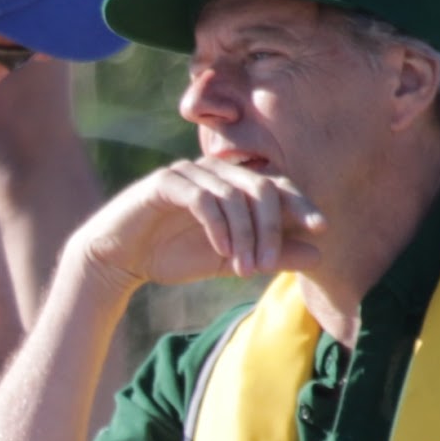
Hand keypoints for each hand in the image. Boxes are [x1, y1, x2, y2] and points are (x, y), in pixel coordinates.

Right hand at [73, 155, 325, 291]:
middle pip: (262, 187)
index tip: (322, 229)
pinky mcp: (166, 182)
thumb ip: (272, 255)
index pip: (276, 186)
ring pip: (234, 195)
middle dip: (271, 228)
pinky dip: (218, 226)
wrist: (118, 260)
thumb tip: (318, 254)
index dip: (301, 203)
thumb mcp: (231, 262)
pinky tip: (221, 252)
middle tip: (267, 266)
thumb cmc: (173, 256)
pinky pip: (203, 198)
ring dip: (245, 235)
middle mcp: (215, 172)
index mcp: (233, 186)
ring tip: (244, 268)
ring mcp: (190, 173)